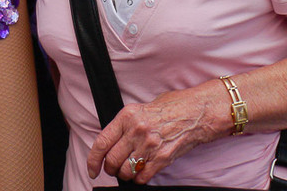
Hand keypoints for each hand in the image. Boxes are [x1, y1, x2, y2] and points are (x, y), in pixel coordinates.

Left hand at [87, 90, 213, 183]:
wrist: (194, 113)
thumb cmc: (169, 108)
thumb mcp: (140, 109)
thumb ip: (125, 124)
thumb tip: (112, 142)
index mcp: (127, 116)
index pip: (102, 142)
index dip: (93, 160)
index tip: (92, 169)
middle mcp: (136, 131)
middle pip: (112, 160)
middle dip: (110, 168)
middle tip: (114, 168)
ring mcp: (149, 146)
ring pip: (126, 172)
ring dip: (125, 174)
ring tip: (130, 168)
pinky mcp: (162, 159)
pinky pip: (142, 177)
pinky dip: (139, 178)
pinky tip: (142, 171)